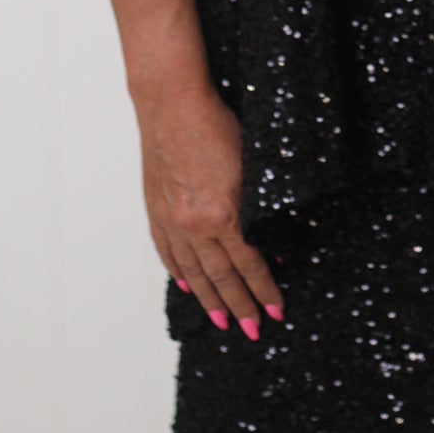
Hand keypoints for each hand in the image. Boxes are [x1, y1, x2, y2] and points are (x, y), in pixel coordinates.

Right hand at [134, 79, 283, 339]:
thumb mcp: (249, 163)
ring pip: (194, 271)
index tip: (277, 310)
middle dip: (240, 306)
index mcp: (224, 214)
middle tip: (254, 330)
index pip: (250, 264)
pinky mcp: (157, 209)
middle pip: (222, 276)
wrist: (172, 103)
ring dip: (210, 299)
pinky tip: (188, 286)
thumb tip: (269, 230)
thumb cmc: (216, 122)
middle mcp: (195, 225)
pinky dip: (179, 273)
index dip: (265, 289)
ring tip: (222, 321)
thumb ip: (256, 202)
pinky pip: (168, 252)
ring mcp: (172, 220)